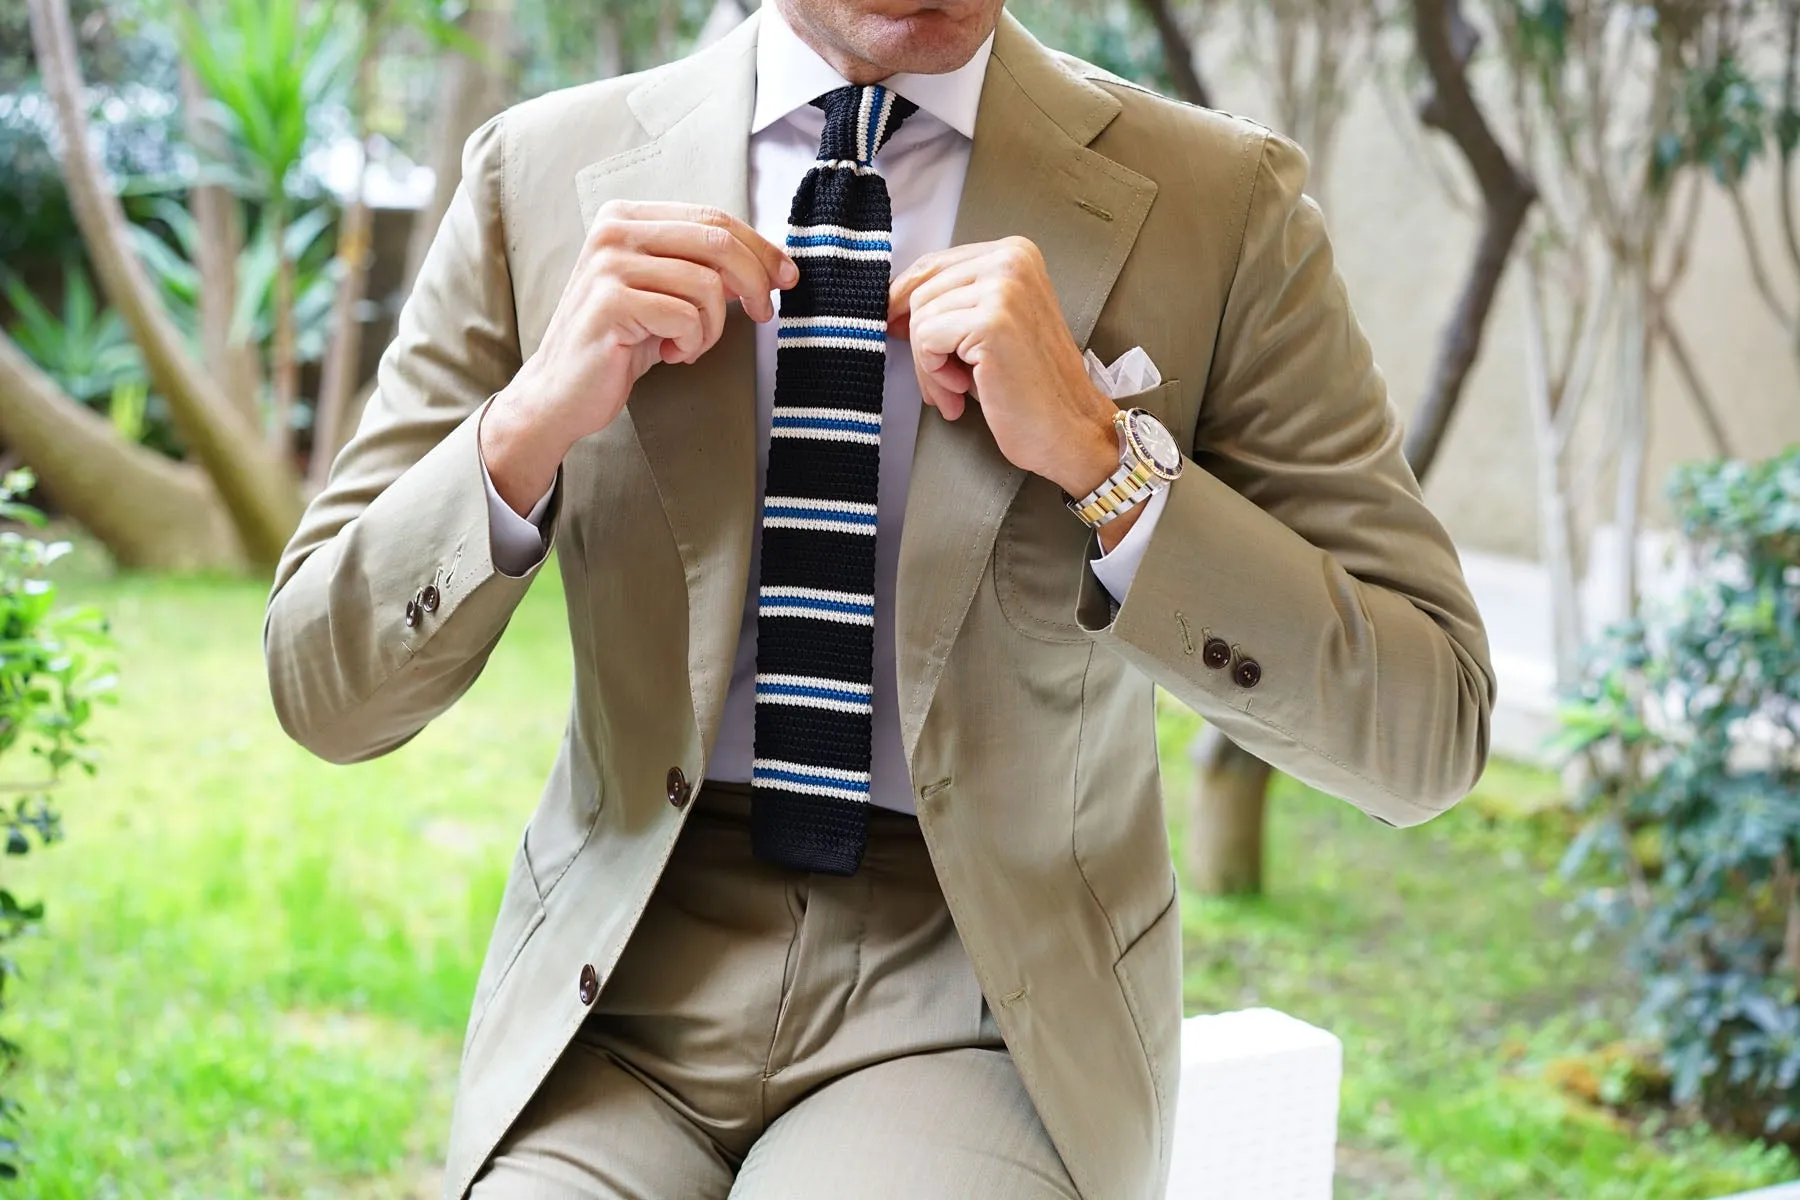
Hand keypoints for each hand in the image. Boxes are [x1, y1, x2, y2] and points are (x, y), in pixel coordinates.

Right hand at [482, 200, 797, 513]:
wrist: (562, 391)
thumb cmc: (620, 342)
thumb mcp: (665, 293)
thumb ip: (704, 268)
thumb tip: (770, 263)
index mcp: (627, 217)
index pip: (712, 218)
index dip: (759, 247)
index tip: (786, 277)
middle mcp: (614, 231)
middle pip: (717, 241)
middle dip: (754, 281)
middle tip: (762, 313)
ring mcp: (608, 265)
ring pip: (706, 284)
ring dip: (713, 326)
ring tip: (689, 344)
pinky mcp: (610, 303)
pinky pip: (686, 317)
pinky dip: (691, 343)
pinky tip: (668, 354)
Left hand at [888, 236, 1120, 502]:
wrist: (1069, 430)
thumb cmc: (1029, 386)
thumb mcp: (988, 326)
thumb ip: (952, 302)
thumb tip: (890, 302)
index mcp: (1015, 253)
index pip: (933, 264)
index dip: (905, 301)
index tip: (896, 329)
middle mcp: (1012, 260)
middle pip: (921, 291)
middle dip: (921, 342)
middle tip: (945, 380)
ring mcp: (1004, 288)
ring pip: (920, 317)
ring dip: (928, 365)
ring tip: (959, 389)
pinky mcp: (992, 322)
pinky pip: (926, 340)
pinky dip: (934, 374)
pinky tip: (963, 391)